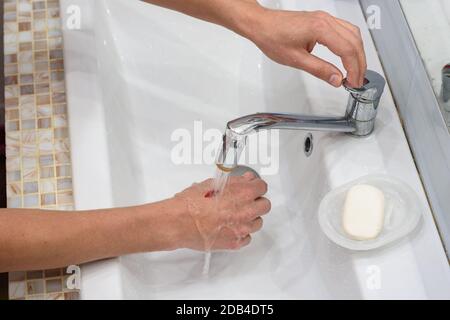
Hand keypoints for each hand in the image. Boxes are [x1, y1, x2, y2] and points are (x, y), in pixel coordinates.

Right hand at [172, 173, 270, 250]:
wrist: (178, 222)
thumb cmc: (190, 203)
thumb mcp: (212, 184)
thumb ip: (235, 182)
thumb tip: (246, 180)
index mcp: (242, 193)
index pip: (262, 187)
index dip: (256, 186)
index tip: (251, 188)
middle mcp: (245, 212)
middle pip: (264, 205)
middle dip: (256, 202)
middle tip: (244, 201)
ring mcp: (241, 229)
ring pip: (257, 223)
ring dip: (250, 218)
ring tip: (234, 215)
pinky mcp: (235, 242)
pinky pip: (247, 238)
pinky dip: (241, 232)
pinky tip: (230, 227)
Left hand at [248, 9, 366, 87]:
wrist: (261, 24)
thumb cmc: (272, 37)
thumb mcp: (296, 59)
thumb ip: (319, 70)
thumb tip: (336, 79)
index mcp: (320, 28)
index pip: (347, 50)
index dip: (354, 68)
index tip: (354, 82)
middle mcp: (325, 20)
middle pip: (354, 41)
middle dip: (359, 63)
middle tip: (357, 81)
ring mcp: (324, 18)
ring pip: (352, 34)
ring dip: (357, 53)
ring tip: (355, 71)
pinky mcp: (321, 20)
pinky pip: (344, 30)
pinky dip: (350, 44)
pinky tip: (348, 56)